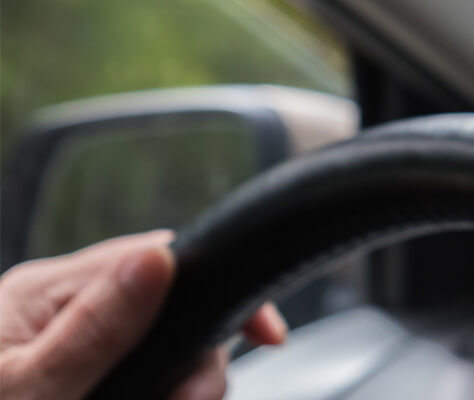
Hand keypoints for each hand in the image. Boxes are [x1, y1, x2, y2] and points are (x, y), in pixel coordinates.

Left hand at [0, 230, 287, 399]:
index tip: (264, 337)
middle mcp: (58, 312)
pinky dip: (156, 396)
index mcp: (44, 294)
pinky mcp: (69, 383)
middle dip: (196, 363)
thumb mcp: (32, 389)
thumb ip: (98, 326)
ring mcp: (63, 350)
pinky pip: (137, 379)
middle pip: (169, 313)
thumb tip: (159, 259)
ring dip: (178, 389)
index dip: (218, 292)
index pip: (157, 258)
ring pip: (159, 356)